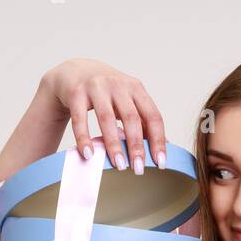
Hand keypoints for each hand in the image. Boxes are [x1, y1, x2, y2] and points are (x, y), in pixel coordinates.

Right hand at [42, 58, 167, 173]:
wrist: (75, 71)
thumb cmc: (107, 92)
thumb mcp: (127, 100)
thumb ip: (143, 119)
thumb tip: (165, 146)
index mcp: (136, 88)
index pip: (153, 116)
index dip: (158, 140)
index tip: (160, 163)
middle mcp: (118, 85)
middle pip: (131, 118)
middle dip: (136, 146)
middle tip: (138, 169)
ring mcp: (96, 87)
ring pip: (107, 119)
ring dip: (114, 145)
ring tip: (119, 166)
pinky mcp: (76, 93)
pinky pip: (80, 119)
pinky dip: (84, 138)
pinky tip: (89, 155)